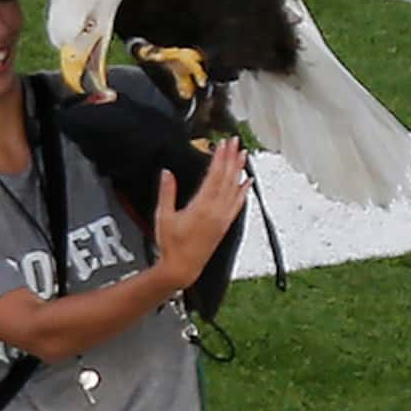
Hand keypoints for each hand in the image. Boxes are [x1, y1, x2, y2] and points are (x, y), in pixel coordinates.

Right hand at [152, 139, 247, 287]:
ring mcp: (222, 218)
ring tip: (244, 155)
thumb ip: (166, 193)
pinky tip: (247, 183)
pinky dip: (243, 191)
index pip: (214, 176)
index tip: (223, 143)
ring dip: (239, 170)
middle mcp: (216, 212)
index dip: (220, 158)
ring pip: (235, 189)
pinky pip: (237, 204)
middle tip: (236, 142)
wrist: (182, 268)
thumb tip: (166, 173)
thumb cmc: (172, 246)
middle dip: (232, 158)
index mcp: (201, 207)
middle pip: (227, 178)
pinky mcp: (224, 225)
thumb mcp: (163, 217)